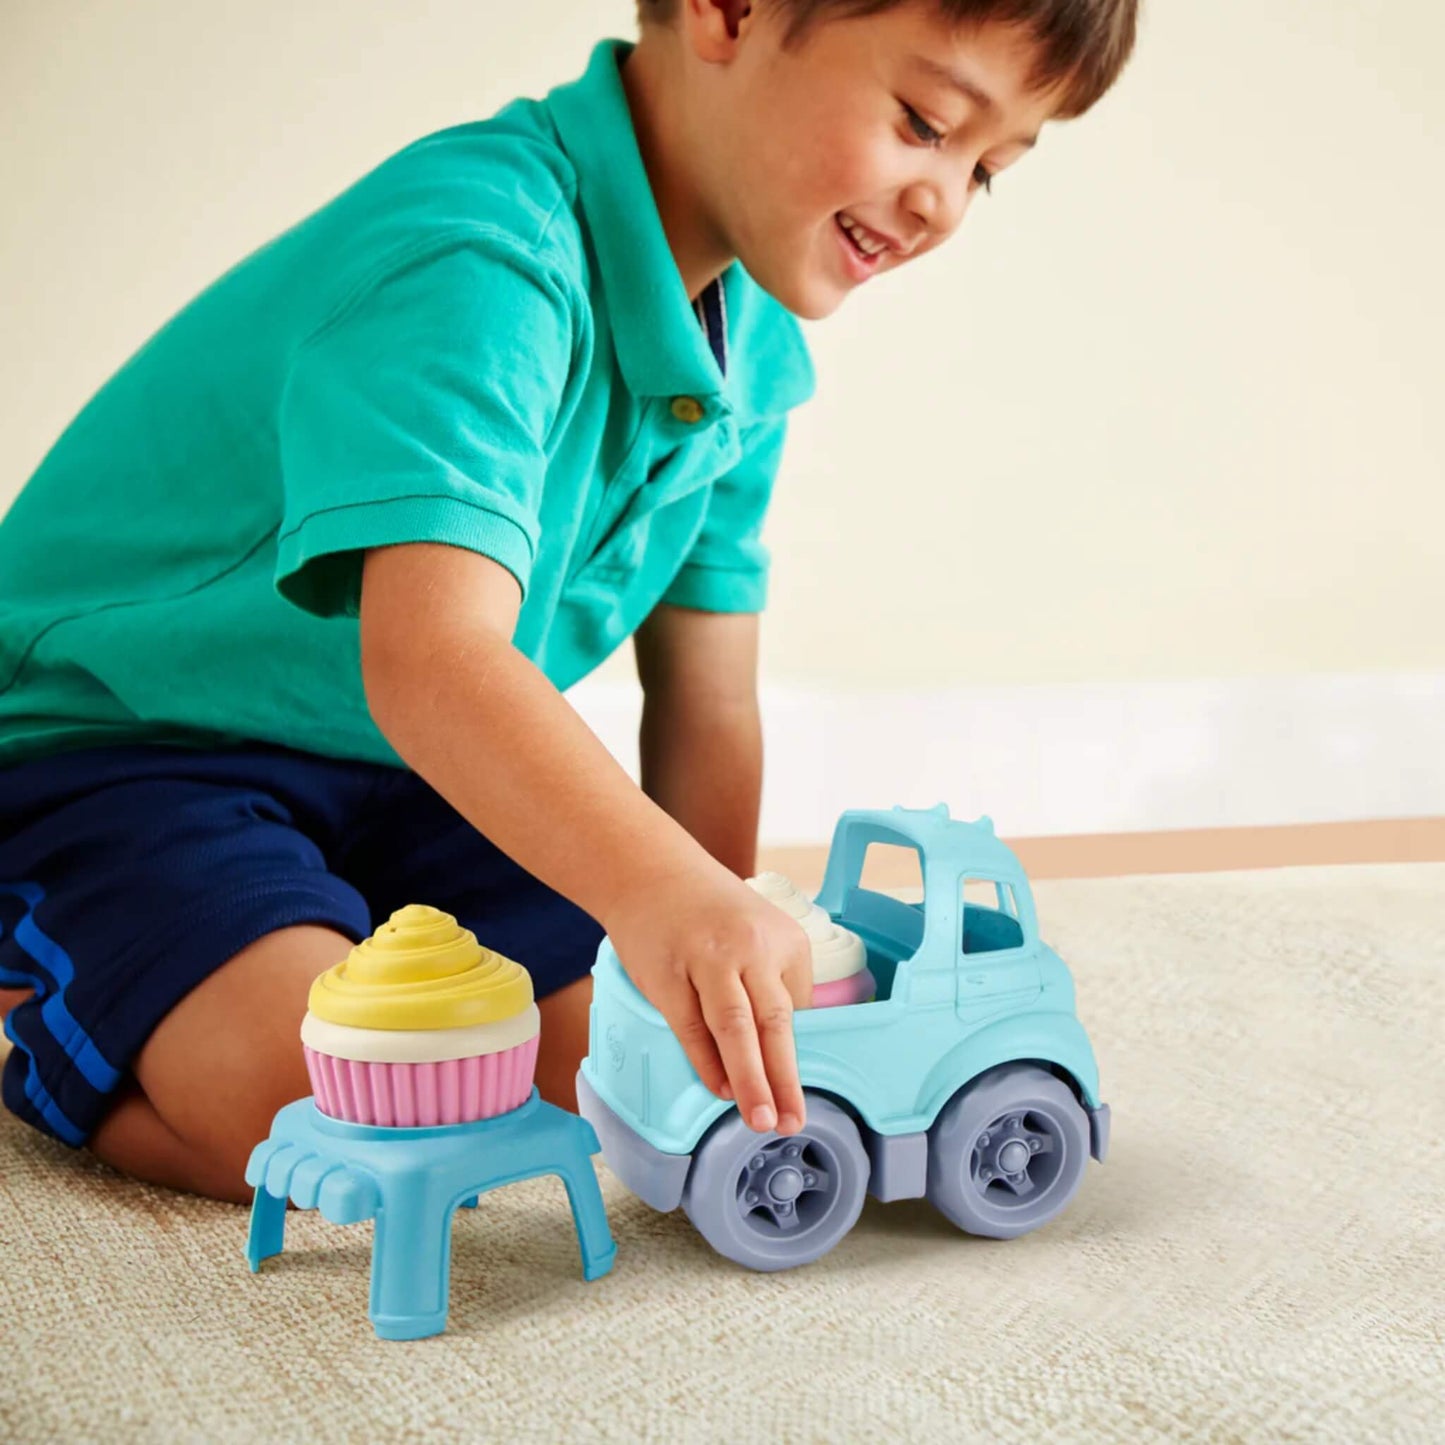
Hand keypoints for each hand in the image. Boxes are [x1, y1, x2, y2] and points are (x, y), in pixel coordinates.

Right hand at [602, 863, 813, 1133]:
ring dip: (750, 1079)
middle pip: (775, 1022)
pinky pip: (692, 1027)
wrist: (650, 872)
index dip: (796, 1056)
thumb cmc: (709, 911)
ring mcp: (708, 960)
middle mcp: (752, 947)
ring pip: (736, 1028)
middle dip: (785, 1078)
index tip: (797, 1097)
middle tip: (792, 1121)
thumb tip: (777, 1051)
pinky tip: (719, 1088)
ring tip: (759, 1119)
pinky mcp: (669, 975)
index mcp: (785, 939)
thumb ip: (772, 982)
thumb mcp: (759, 932)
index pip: (800, 1009)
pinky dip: (706, 1061)